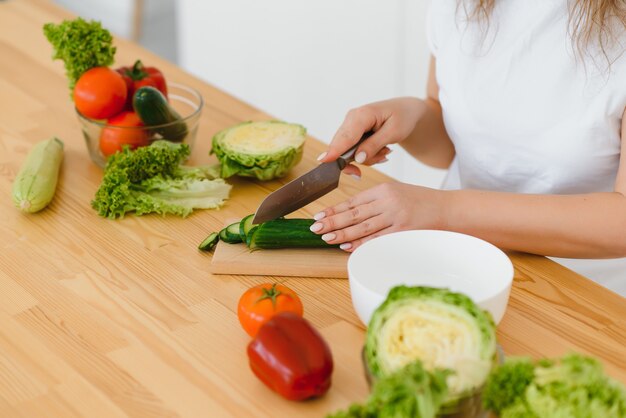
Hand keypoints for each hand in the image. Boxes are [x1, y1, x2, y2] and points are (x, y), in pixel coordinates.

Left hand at [310, 182, 445, 250]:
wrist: (448, 209)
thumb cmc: (421, 202)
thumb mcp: (397, 192)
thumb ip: (375, 201)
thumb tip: (349, 214)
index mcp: (384, 190)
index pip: (353, 201)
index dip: (334, 209)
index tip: (319, 215)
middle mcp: (388, 202)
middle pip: (354, 214)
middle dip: (332, 221)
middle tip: (315, 227)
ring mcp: (396, 218)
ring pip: (362, 227)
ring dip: (342, 234)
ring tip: (326, 237)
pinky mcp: (403, 232)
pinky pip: (377, 239)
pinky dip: (361, 243)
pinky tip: (347, 246)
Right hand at [318, 98, 425, 176]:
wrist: (406, 110)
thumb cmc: (403, 117)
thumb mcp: (394, 132)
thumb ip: (374, 145)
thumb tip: (357, 158)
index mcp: (362, 115)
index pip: (345, 137)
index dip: (334, 151)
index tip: (323, 161)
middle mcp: (351, 118)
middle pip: (342, 147)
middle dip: (359, 160)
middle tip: (382, 158)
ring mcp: (350, 125)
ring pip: (347, 152)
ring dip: (367, 157)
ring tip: (386, 151)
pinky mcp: (351, 132)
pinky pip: (352, 151)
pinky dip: (366, 155)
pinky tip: (381, 150)